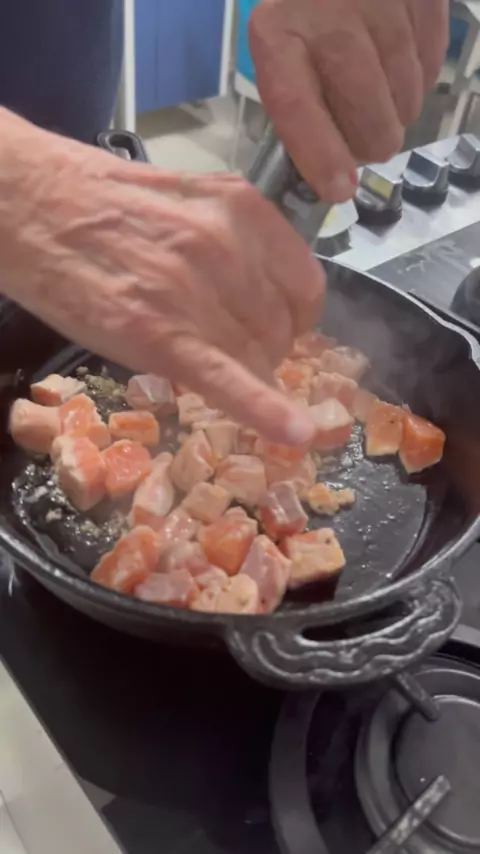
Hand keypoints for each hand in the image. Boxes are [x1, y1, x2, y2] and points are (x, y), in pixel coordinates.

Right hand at [0, 110, 323, 444]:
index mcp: (243, 210)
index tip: (273, 329)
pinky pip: (228, 381)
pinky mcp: (161, 336)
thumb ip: (234, 243)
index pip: (305, 288)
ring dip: (243, 375)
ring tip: (201, 361)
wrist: (29, 206)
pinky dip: (264, 411)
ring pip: (256, 360)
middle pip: (280, 330)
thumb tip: (262, 300)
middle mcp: (231, 248)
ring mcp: (197, 294)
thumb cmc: (101, 204)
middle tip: (221, 348)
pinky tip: (295, 434)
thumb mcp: (187, 203)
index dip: (291, 319)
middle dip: (262, 351)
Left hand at [250, 0, 448, 201]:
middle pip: (368, 116)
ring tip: (376, 91)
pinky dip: (418, 80)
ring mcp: (380, 2)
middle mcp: (328, 15)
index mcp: (278, 35)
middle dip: (370, 143)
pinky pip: (432, 67)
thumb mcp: (283, 54)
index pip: (297, 107)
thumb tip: (331, 175)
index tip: (339, 190)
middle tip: (363, 137)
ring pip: (407, 100)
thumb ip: (299, 109)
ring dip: (396, 111)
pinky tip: (396, 65)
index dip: (321, 156)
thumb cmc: (305, 18)